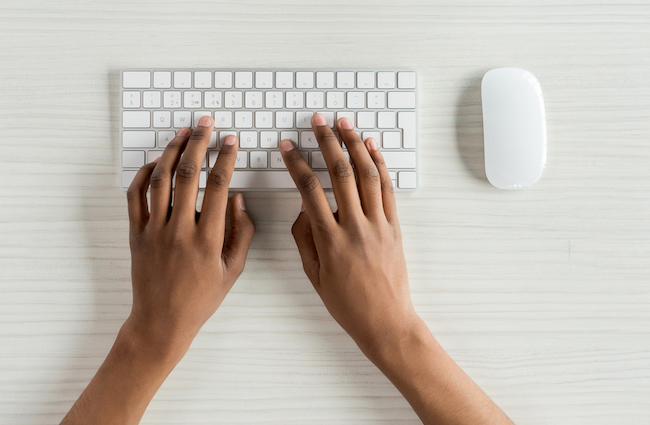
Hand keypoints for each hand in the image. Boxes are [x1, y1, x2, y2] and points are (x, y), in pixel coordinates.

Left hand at [125, 115, 254, 356]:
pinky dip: (143, 175)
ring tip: (182, 133)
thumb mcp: (234, 270)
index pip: (219, 187)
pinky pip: (135, 196)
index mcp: (208, 239)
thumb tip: (238, 199)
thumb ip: (242, 233)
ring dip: (171, 151)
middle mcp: (179, 230)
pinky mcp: (136, 234)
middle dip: (198, 143)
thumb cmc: (201, 298)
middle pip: (187, 175)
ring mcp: (154, 231)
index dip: (226, 158)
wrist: (162, 321)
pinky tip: (154, 162)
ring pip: (159, 180)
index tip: (231, 141)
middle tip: (206, 124)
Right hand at [280, 113, 416, 357]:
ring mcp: (378, 225)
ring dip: (355, 145)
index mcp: (330, 241)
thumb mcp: (314, 275)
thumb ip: (305, 238)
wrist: (385, 321)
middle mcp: (355, 228)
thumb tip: (303, 207)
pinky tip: (372, 148)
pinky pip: (387, 189)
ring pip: (367, 175)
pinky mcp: (395, 227)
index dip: (297, 164)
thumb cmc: (347, 303)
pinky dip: (380, 165)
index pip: (309, 191)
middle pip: (341, 174)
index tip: (287, 146)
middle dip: (327, 142)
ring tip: (345, 124)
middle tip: (318, 121)